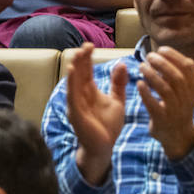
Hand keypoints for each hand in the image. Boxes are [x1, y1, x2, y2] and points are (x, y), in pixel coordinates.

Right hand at [64, 43, 126, 183]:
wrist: (104, 148)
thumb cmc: (108, 126)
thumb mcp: (117, 101)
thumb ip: (118, 84)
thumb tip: (122, 64)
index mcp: (89, 91)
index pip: (86, 70)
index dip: (87, 57)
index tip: (90, 45)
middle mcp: (80, 95)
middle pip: (79, 73)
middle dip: (81, 59)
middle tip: (85, 45)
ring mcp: (76, 104)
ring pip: (73, 82)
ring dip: (74, 68)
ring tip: (77, 55)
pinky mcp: (76, 114)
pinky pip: (72, 96)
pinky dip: (71, 85)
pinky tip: (72, 73)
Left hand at [138, 47, 193, 158]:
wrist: (178, 136)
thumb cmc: (178, 107)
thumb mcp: (185, 91)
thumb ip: (178, 74)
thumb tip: (162, 54)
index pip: (188, 66)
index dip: (174, 55)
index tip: (161, 49)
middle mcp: (187, 99)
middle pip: (176, 76)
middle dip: (161, 63)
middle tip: (149, 56)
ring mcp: (175, 111)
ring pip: (165, 89)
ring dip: (152, 75)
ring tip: (141, 67)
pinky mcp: (162, 120)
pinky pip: (153, 104)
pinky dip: (145, 92)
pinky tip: (139, 83)